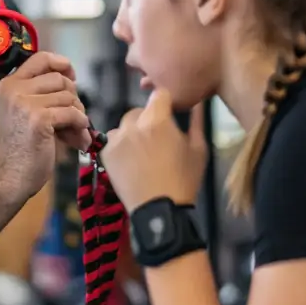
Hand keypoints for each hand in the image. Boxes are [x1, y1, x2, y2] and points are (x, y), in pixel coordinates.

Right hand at [0, 52, 91, 201]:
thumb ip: (43, 95)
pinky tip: (79, 139)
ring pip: (68, 96)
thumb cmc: (19, 149)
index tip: (72, 77)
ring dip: (79, 115)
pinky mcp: (38, 118)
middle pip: (60, 79)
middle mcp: (15, 88)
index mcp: (9, 84)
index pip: (41, 58)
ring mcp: (26, 102)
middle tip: (75, 119)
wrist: (7, 177)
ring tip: (76, 134)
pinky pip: (72, 113)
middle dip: (74, 98)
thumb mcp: (26, 113)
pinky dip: (80, 125)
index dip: (62, 64)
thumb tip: (74, 83)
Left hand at [101, 90, 207, 212]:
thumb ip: (197, 121)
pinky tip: (132, 161)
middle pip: (140, 110)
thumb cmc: (184, 179)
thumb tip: (198, 102)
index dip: (167, 103)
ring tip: (143, 152)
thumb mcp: (198, 149)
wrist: (159, 210)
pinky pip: (113, 141)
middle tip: (158, 139)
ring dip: (133, 132)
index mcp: (158, 119)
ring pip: (125, 125)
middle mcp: (133, 124)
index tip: (171, 114)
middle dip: (149, 119)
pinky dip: (121, 146)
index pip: (160, 94)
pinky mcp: (106, 154)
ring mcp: (117, 139)